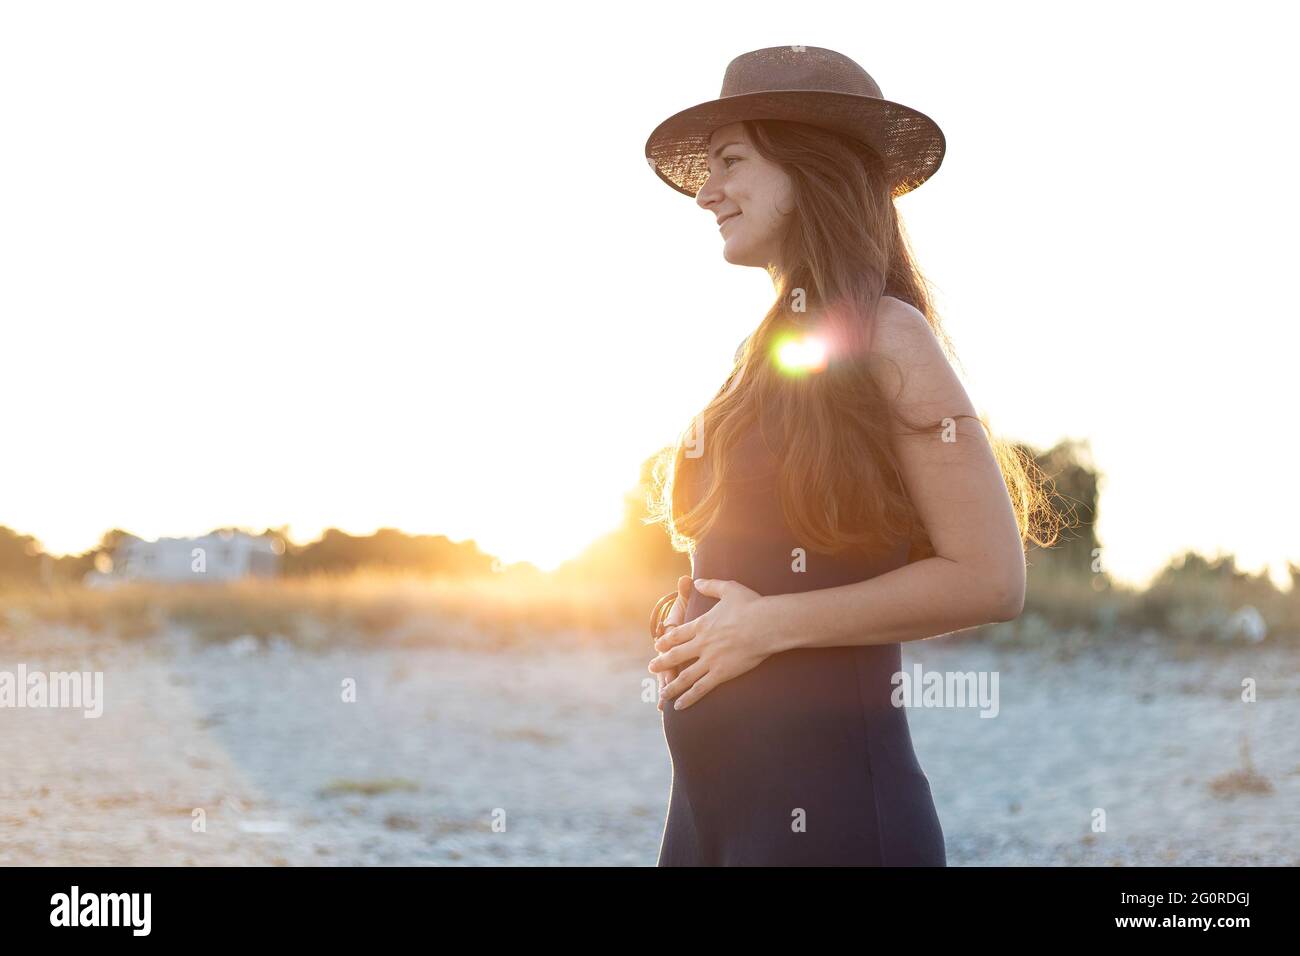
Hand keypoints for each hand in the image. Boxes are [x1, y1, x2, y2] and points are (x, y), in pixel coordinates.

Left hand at [648, 578, 779, 710]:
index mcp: (702, 625)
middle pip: (676, 655)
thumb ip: (710, 585)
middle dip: (662, 662)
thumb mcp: (729, 589)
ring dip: (671, 685)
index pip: (678, 634)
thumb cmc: (751, 605)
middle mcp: (701, 643)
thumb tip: (696, 581)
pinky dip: (688, 697)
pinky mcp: (721, 673)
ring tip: (662, 693)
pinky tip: (679, 706)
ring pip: (685, 676)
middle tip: (651, 668)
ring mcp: (710, 660)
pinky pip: (700, 688)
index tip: (658, 646)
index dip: (666, 641)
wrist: (765, 624)